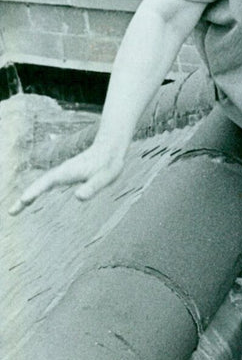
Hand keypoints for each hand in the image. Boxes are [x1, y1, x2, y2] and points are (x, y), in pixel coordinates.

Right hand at [8, 141, 124, 214]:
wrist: (112, 147)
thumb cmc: (109, 163)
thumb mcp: (105, 177)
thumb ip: (93, 187)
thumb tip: (78, 197)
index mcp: (69, 172)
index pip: (48, 182)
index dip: (36, 191)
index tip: (24, 200)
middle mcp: (63, 171)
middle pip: (40, 184)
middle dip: (25, 197)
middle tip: (11, 212)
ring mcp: (63, 172)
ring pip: (42, 184)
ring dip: (28, 195)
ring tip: (15, 209)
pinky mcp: (66, 174)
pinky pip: (47, 184)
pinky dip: (37, 191)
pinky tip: (32, 199)